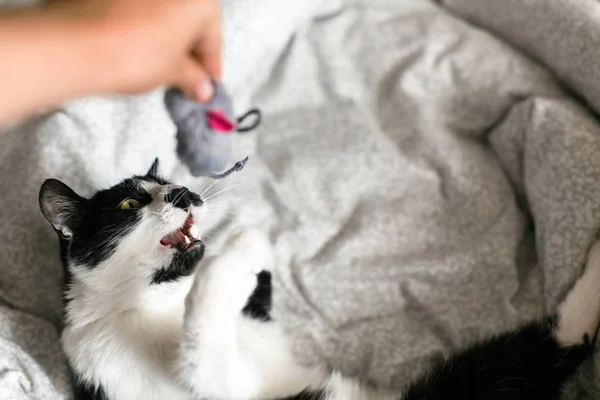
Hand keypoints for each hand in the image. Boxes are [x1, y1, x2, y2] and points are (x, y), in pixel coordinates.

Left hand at [48, 0, 221, 101]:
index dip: (211, 67)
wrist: (75, 45)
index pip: (213, 38)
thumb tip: (201, 87)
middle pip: (189, 20)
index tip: (209, 84)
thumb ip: (193, 78)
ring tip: (160, 65)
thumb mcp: (173, 73)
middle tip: (187, 78)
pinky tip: (138, 47)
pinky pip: (139, 9)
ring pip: (164, 12)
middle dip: (188, 49)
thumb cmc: (133, 54)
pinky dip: (143, 26)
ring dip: (166, 36)